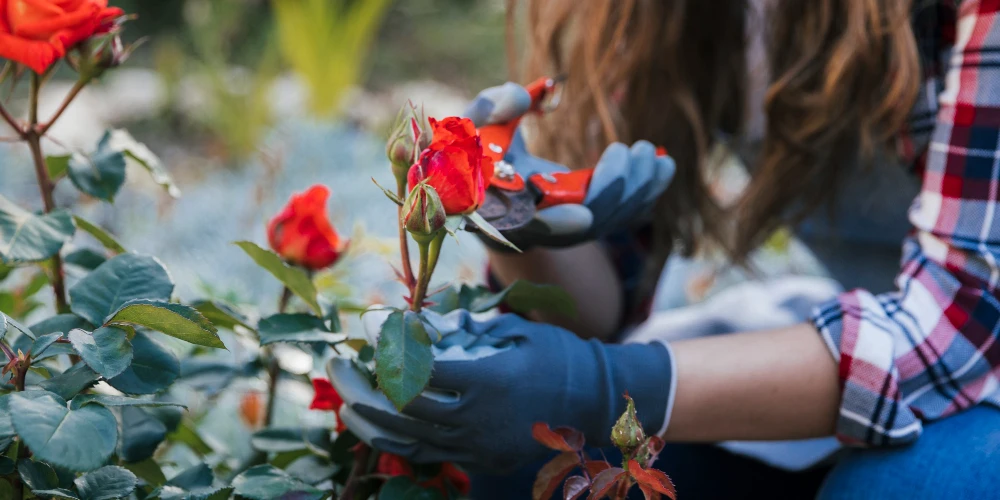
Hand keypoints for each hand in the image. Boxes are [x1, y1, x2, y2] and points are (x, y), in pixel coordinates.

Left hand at [328, 310, 674, 472]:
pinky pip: (425, 453)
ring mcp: (479, 446)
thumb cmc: (554, 354)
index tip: (368, 327)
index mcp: (491, 380)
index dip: (388, 348)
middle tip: (336, 362)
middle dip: (362, 384)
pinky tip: (373, 418)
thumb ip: (458, 331)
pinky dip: (393, 436)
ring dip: (368, 416)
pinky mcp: (479, 460)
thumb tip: (404, 324)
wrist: (594, 401)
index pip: (421, 368)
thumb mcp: (510, 330)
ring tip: (345, 392)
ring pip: (407, 439)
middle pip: (404, 408)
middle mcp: (480, 419)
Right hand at [463, 83, 675, 248]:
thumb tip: (520, 96)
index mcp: (505, 208)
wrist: (494, 182)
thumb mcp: (475, 125)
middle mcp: (541, 228)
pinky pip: (623, 214)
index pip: (531, 225)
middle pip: (586, 221)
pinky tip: (662, 166)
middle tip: (638, 150)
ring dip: (640, 189)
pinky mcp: (588, 224)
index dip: (557, 226)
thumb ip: (491, 108)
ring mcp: (567, 230)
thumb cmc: (482, 150)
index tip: (584, 217)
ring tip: (657, 156)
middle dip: (617, 187)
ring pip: (611, 219)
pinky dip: (645, 192)